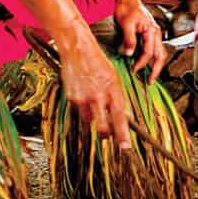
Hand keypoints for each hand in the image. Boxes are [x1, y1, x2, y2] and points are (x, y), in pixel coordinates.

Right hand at [57, 29, 131, 148]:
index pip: (120, 118)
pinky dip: (84, 111)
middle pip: (103, 127)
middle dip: (107, 136)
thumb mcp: (114, 79)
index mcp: (113, 91)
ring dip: (94, 122)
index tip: (125, 148)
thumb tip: (122, 117)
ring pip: (90, 122)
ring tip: (95, 111)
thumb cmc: (99, 63)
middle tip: (108, 138)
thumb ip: (117, 98)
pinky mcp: (72, 98)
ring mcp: (84, 99)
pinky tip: (85, 99)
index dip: (123, 135)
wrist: (78, 50)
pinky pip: (79, 113)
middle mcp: (99, 97)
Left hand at [114, 0, 166, 81]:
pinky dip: (152, 58)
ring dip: (156, 65)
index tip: (134, 69)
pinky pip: (155, 49)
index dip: (142, 62)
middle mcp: (156, 33)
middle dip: (156, 70)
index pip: (149, 52)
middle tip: (150, 81)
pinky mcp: (151, 35)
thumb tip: (129, 54)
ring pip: (160, 53)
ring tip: (150, 75)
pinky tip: (146, 64)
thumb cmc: (127, 9)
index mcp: (152, 30)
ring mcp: (155, 34)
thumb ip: (129, 40)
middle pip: (160, 56)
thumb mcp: (126, 24)